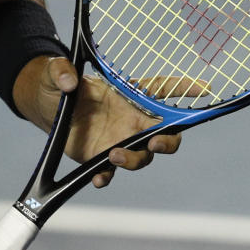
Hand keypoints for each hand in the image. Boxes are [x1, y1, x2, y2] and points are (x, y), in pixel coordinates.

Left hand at [15, 55, 182, 188]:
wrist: (45, 105)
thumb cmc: (58, 82)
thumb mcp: (56, 71)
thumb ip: (61, 71)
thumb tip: (69, 81)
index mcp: (128, 93)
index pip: (162, 89)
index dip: (184, 87)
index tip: (204, 88)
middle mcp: (130, 119)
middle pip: (165, 134)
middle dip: (168, 142)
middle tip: (155, 143)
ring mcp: (118, 140)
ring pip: (142, 157)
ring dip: (134, 160)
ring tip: (114, 155)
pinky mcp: (100, 157)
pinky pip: (110, 173)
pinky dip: (106, 177)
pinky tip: (98, 178)